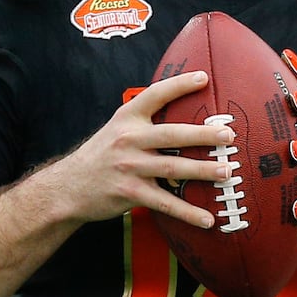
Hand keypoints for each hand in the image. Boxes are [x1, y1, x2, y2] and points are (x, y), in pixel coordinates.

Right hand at [34, 69, 234, 228]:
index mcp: (128, 118)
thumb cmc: (102, 155)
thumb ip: (144, 120)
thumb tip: (183, 112)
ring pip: (173, 168)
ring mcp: (130, 167)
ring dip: (202, 171)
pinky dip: (188, 212)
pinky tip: (208, 218)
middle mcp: (129, 139)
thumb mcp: (117, 128)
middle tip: (228, 135)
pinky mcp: (131, 193)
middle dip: (203, 135)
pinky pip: (165, 203)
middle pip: (172, 135)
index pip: (155, 94)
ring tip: (226, 172)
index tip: (204, 78)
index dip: (180, 85)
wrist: (68, 186)